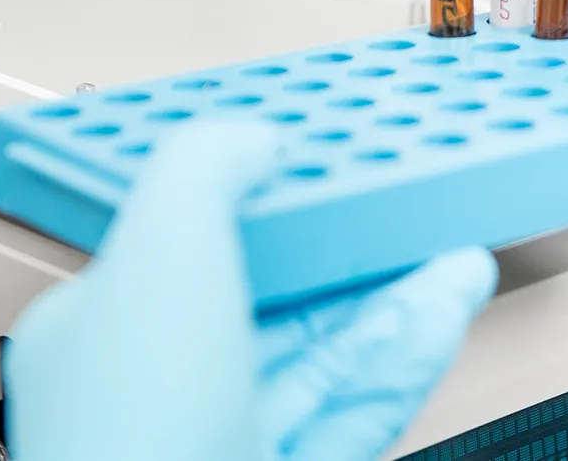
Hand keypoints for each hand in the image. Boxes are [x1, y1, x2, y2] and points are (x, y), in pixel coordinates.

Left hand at [4, 122, 497, 460]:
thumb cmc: (134, 438)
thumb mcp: (160, 254)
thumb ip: (204, 170)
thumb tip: (251, 137)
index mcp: (108, 330)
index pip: (196, 240)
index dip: (266, 196)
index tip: (323, 162)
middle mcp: (171, 386)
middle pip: (285, 295)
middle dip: (361, 246)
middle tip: (416, 205)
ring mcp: (236, 437)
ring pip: (338, 350)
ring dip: (406, 294)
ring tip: (458, 253)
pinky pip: (366, 401)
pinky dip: (412, 352)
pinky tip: (446, 307)